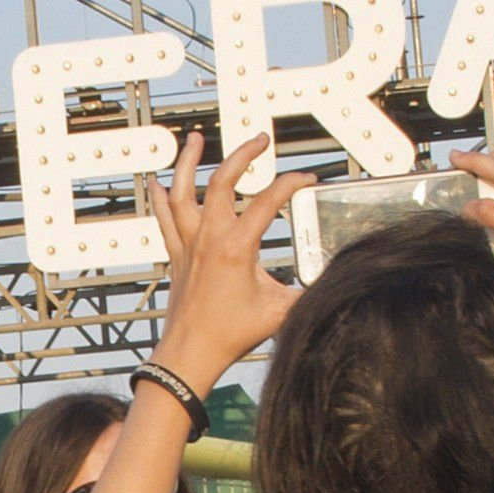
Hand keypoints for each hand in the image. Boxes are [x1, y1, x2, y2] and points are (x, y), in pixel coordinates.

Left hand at [143, 139, 300, 384]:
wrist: (191, 353)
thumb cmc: (231, 335)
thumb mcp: (280, 311)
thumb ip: (309, 291)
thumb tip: (335, 280)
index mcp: (235, 248)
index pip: (267, 201)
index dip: (290, 184)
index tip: (307, 178)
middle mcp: (208, 239)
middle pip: (221, 181)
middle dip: (243, 154)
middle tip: (260, 139)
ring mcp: (188, 244)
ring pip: (182, 191)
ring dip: (188, 162)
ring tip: (196, 138)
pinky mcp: (176, 255)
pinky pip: (164, 218)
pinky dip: (160, 197)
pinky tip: (158, 181)